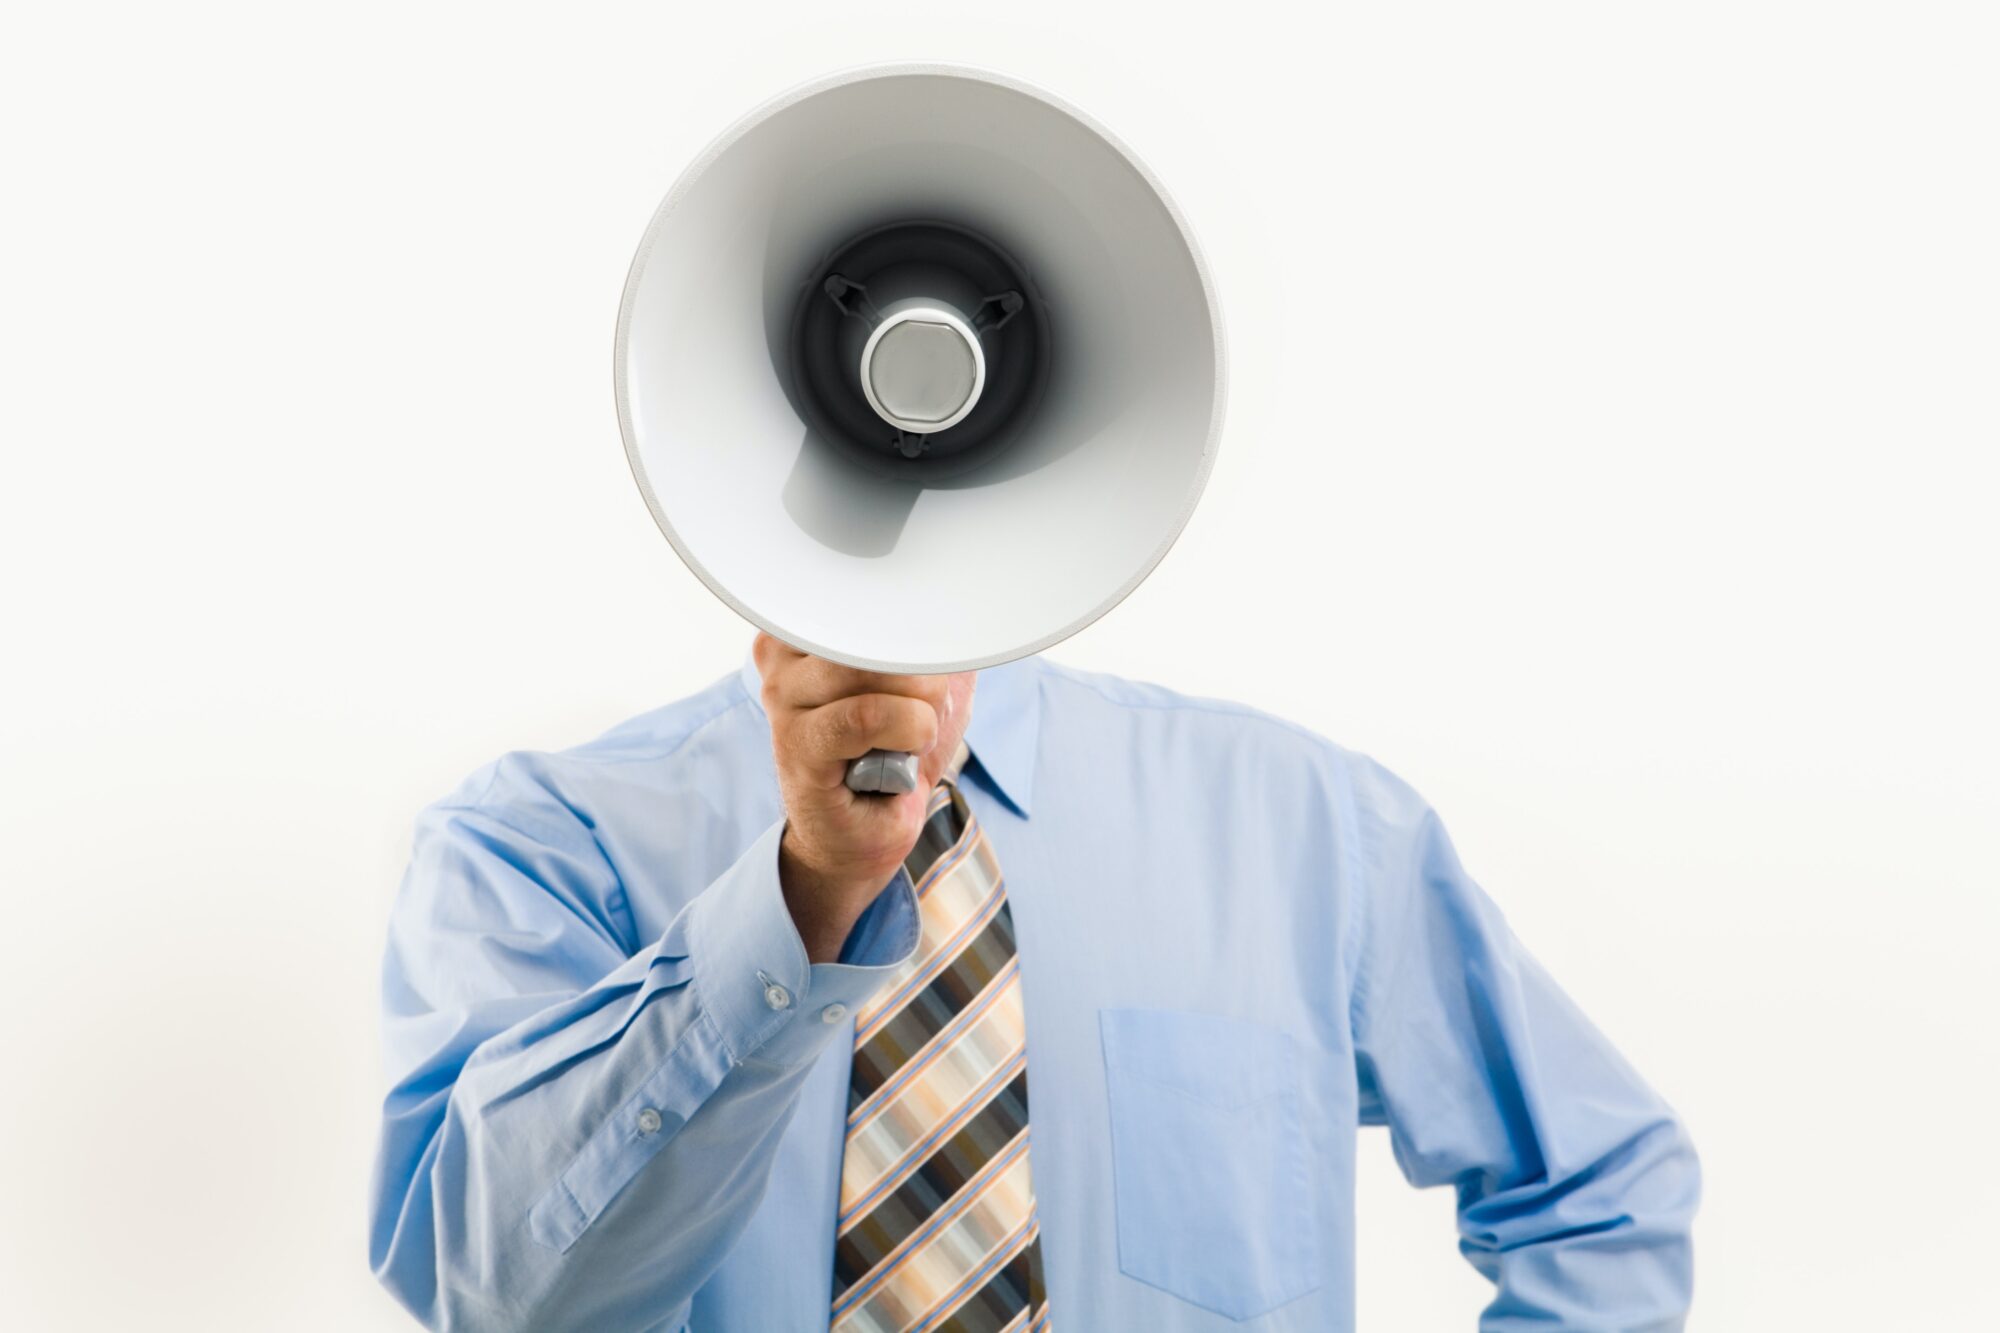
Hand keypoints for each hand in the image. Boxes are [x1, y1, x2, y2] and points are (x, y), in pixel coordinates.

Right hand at [752, 633, 976, 962]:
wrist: (865, 831)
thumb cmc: (893, 755)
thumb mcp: (927, 685)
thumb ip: (938, 640)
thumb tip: (975, 607)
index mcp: (808, 630)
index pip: (870, 597)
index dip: (914, 628)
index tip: (932, 655)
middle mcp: (784, 657)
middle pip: (876, 634)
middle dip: (924, 676)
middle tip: (926, 710)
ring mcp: (784, 701)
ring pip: (875, 675)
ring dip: (919, 710)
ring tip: (912, 736)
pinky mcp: (799, 746)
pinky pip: (866, 717)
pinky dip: (906, 731)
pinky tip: (906, 752)